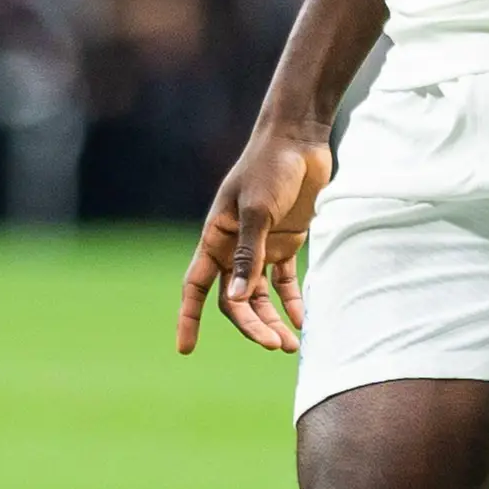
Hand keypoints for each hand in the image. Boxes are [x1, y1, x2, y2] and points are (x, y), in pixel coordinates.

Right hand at [176, 121, 334, 354]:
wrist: (299, 139)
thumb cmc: (270, 168)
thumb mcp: (257, 212)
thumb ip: (248, 256)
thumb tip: (235, 299)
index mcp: (216, 237)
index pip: (195, 286)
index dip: (189, 317)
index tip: (186, 349)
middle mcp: (234, 246)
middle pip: (234, 299)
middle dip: (251, 325)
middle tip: (274, 345)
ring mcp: (261, 246)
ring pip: (259, 295)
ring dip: (272, 320)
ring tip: (291, 345)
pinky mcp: (287, 242)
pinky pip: (284, 282)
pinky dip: (292, 302)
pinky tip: (302, 321)